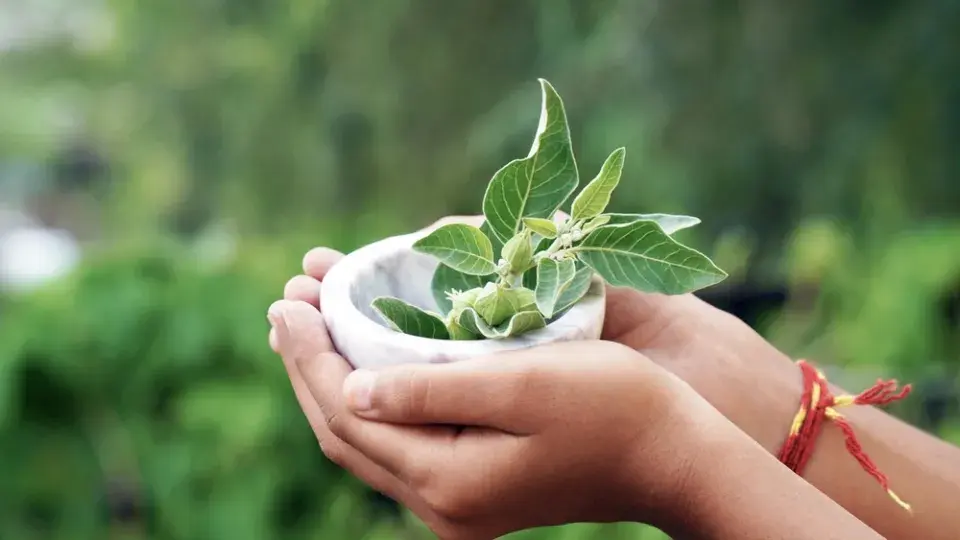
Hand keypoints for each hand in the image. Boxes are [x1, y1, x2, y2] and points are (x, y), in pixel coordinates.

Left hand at [277, 216, 801, 454]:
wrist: (672, 457)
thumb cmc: (612, 406)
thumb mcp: (523, 384)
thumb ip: (432, 391)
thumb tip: (349, 388)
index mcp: (447, 480)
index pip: (346, 412)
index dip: (309, 353)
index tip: (286, 297)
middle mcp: (441, 505)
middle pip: (344, 431)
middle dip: (308, 364)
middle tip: (285, 301)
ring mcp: (457, 503)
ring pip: (366, 439)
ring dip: (332, 379)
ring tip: (307, 325)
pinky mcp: (474, 488)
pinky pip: (397, 442)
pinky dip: (368, 396)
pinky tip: (360, 361)